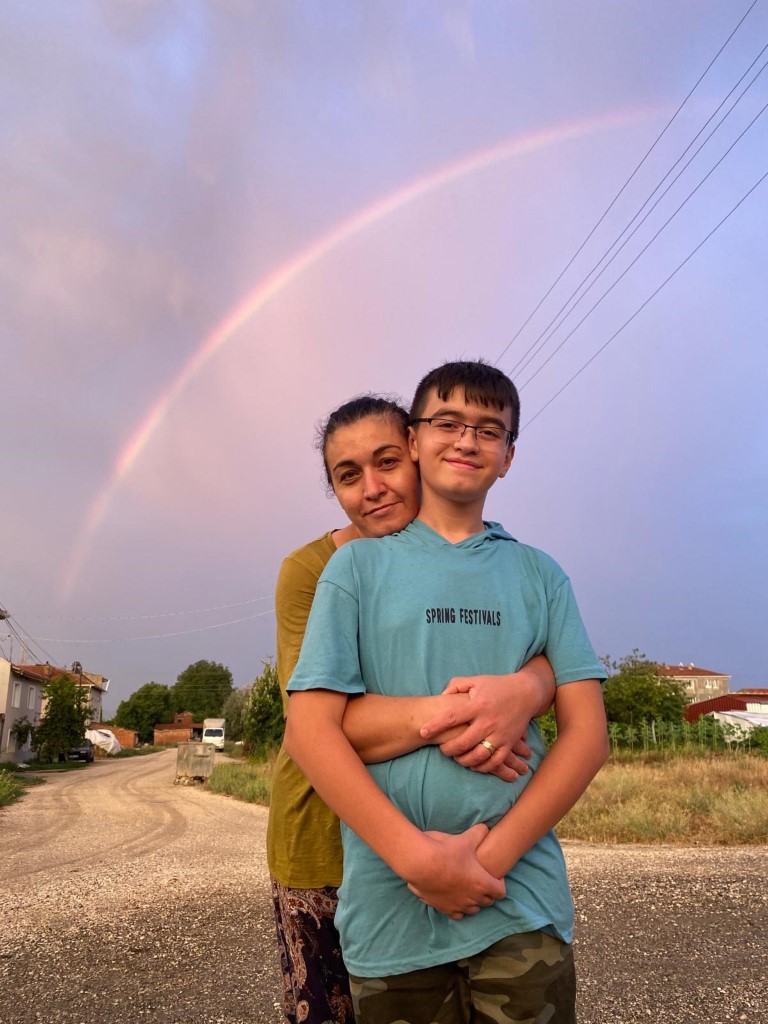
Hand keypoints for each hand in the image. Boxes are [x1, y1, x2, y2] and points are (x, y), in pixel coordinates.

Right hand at [405, 824, 505, 918]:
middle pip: (488, 901)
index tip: (495, 875)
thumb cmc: (447, 852)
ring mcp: (459, 906)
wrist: (423, 864)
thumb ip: (479, 833)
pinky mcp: (445, 909)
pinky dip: (459, 909)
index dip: (500, 883)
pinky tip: (455, 900)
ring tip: (469, 891)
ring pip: (473, 910)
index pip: (501, 892)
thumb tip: (486, 828)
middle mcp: (473, 898)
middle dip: (487, 892)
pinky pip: (457, 915)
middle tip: (482, 881)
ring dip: (474, 902)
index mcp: (482, 883)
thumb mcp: (466, 839)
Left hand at [419, 673, 539, 774]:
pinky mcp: (509, 743)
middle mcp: (488, 721)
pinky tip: (474, 764)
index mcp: (478, 705)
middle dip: (448, 749)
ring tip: (457, 757)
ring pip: (478, 756)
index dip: (435, 726)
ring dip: (464, 760)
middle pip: (463, 742)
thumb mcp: (476, 680)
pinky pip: (495, 761)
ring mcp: (500, 734)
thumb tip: (441, 696)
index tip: (423, 732)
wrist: (527, 692)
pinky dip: (482, 767)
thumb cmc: (497, 686)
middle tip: (442, 749)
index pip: (452, 717)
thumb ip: (456, 686)